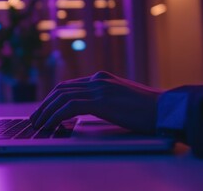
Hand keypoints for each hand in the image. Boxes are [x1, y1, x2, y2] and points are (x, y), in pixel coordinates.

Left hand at [30, 71, 162, 133]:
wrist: (168, 108)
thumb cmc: (149, 109)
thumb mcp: (123, 100)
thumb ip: (106, 100)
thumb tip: (91, 110)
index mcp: (102, 78)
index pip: (70, 86)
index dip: (53, 99)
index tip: (44, 110)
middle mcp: (98, 79)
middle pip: (61, 89)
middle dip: (45, 104)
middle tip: (35, 118)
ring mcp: (99, 88)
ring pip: (62, 97)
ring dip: (46, 111)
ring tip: (38, 125)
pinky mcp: (101, 100)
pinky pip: (69, 107)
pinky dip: (56, 116)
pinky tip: (51, 125)